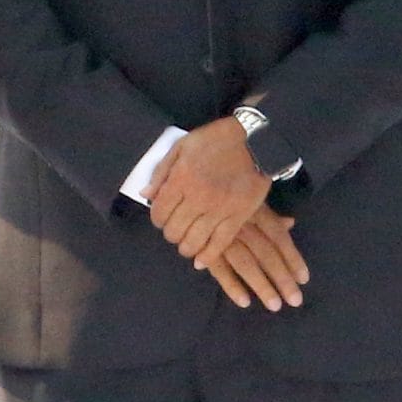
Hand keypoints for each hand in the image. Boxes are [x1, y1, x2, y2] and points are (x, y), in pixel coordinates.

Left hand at [145, 116, 269, 264]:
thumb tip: (145, 195)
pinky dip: (208, 257)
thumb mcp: (182, 146)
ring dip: (186, 246)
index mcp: (181, 179)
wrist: (256, 142)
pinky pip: (220, 244)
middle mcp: (197, 198)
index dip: (157, 219)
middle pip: (174, 231)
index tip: (162, 217)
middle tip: (176, 228)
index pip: (159, 213)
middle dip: (171, 232)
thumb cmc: (216, 140)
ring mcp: (219, 210)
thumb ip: (161, 172)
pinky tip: (201, 261)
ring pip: (194, 242)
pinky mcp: (238, 217)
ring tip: (186, 244)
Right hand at [200, 205, 308, 312]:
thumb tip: (290, 224)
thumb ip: (269, 216)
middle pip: (266, 254)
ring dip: (261, 285)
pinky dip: (231, 285)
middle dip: (282, 278)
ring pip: (245, 264)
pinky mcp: (203, 248)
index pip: (279, 237)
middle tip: (295, 300)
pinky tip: (244, 301)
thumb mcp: (247, 200)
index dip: (293, 258)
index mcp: (254, 212)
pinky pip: (219, 269)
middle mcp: (241, 225)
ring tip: (275, 305)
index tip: (304, 279)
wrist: (188, 192)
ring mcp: (221, 237)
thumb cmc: (222, 196)